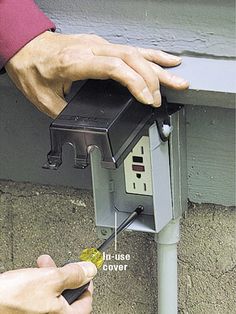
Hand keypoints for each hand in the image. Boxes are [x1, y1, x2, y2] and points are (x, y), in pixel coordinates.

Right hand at [0, 255, 96, 313]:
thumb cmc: (15, 296)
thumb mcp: (52, 278)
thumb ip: (74, 274)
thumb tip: (90, 270)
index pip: (86, 302)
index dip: (87, 283)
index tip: (85, 272)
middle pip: (69, 296)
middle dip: (66, 274)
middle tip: (63, 264)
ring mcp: (40, 313)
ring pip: (54, 293)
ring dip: (52, 274)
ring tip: (45, 263)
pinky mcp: (28, 309)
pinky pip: (41, 295)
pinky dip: (41, 281)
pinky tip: (34, 272)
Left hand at [5, 31, 188, 117]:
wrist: (26, 48)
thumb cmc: (32, 68)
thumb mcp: (44, 99)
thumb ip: (67, 115)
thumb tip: (83, 132)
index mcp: (76, 62)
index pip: (114, 67)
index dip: (135, 82)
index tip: (147, 99)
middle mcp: (90, 49)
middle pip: (130, 58)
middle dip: (151, 80)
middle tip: (161, 99)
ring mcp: (98, 45)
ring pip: (135, 52)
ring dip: (158, 67)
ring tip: (177, 78)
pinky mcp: (103, 46)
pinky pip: (132, 49)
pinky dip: (151, 56)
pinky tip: (164, 60)